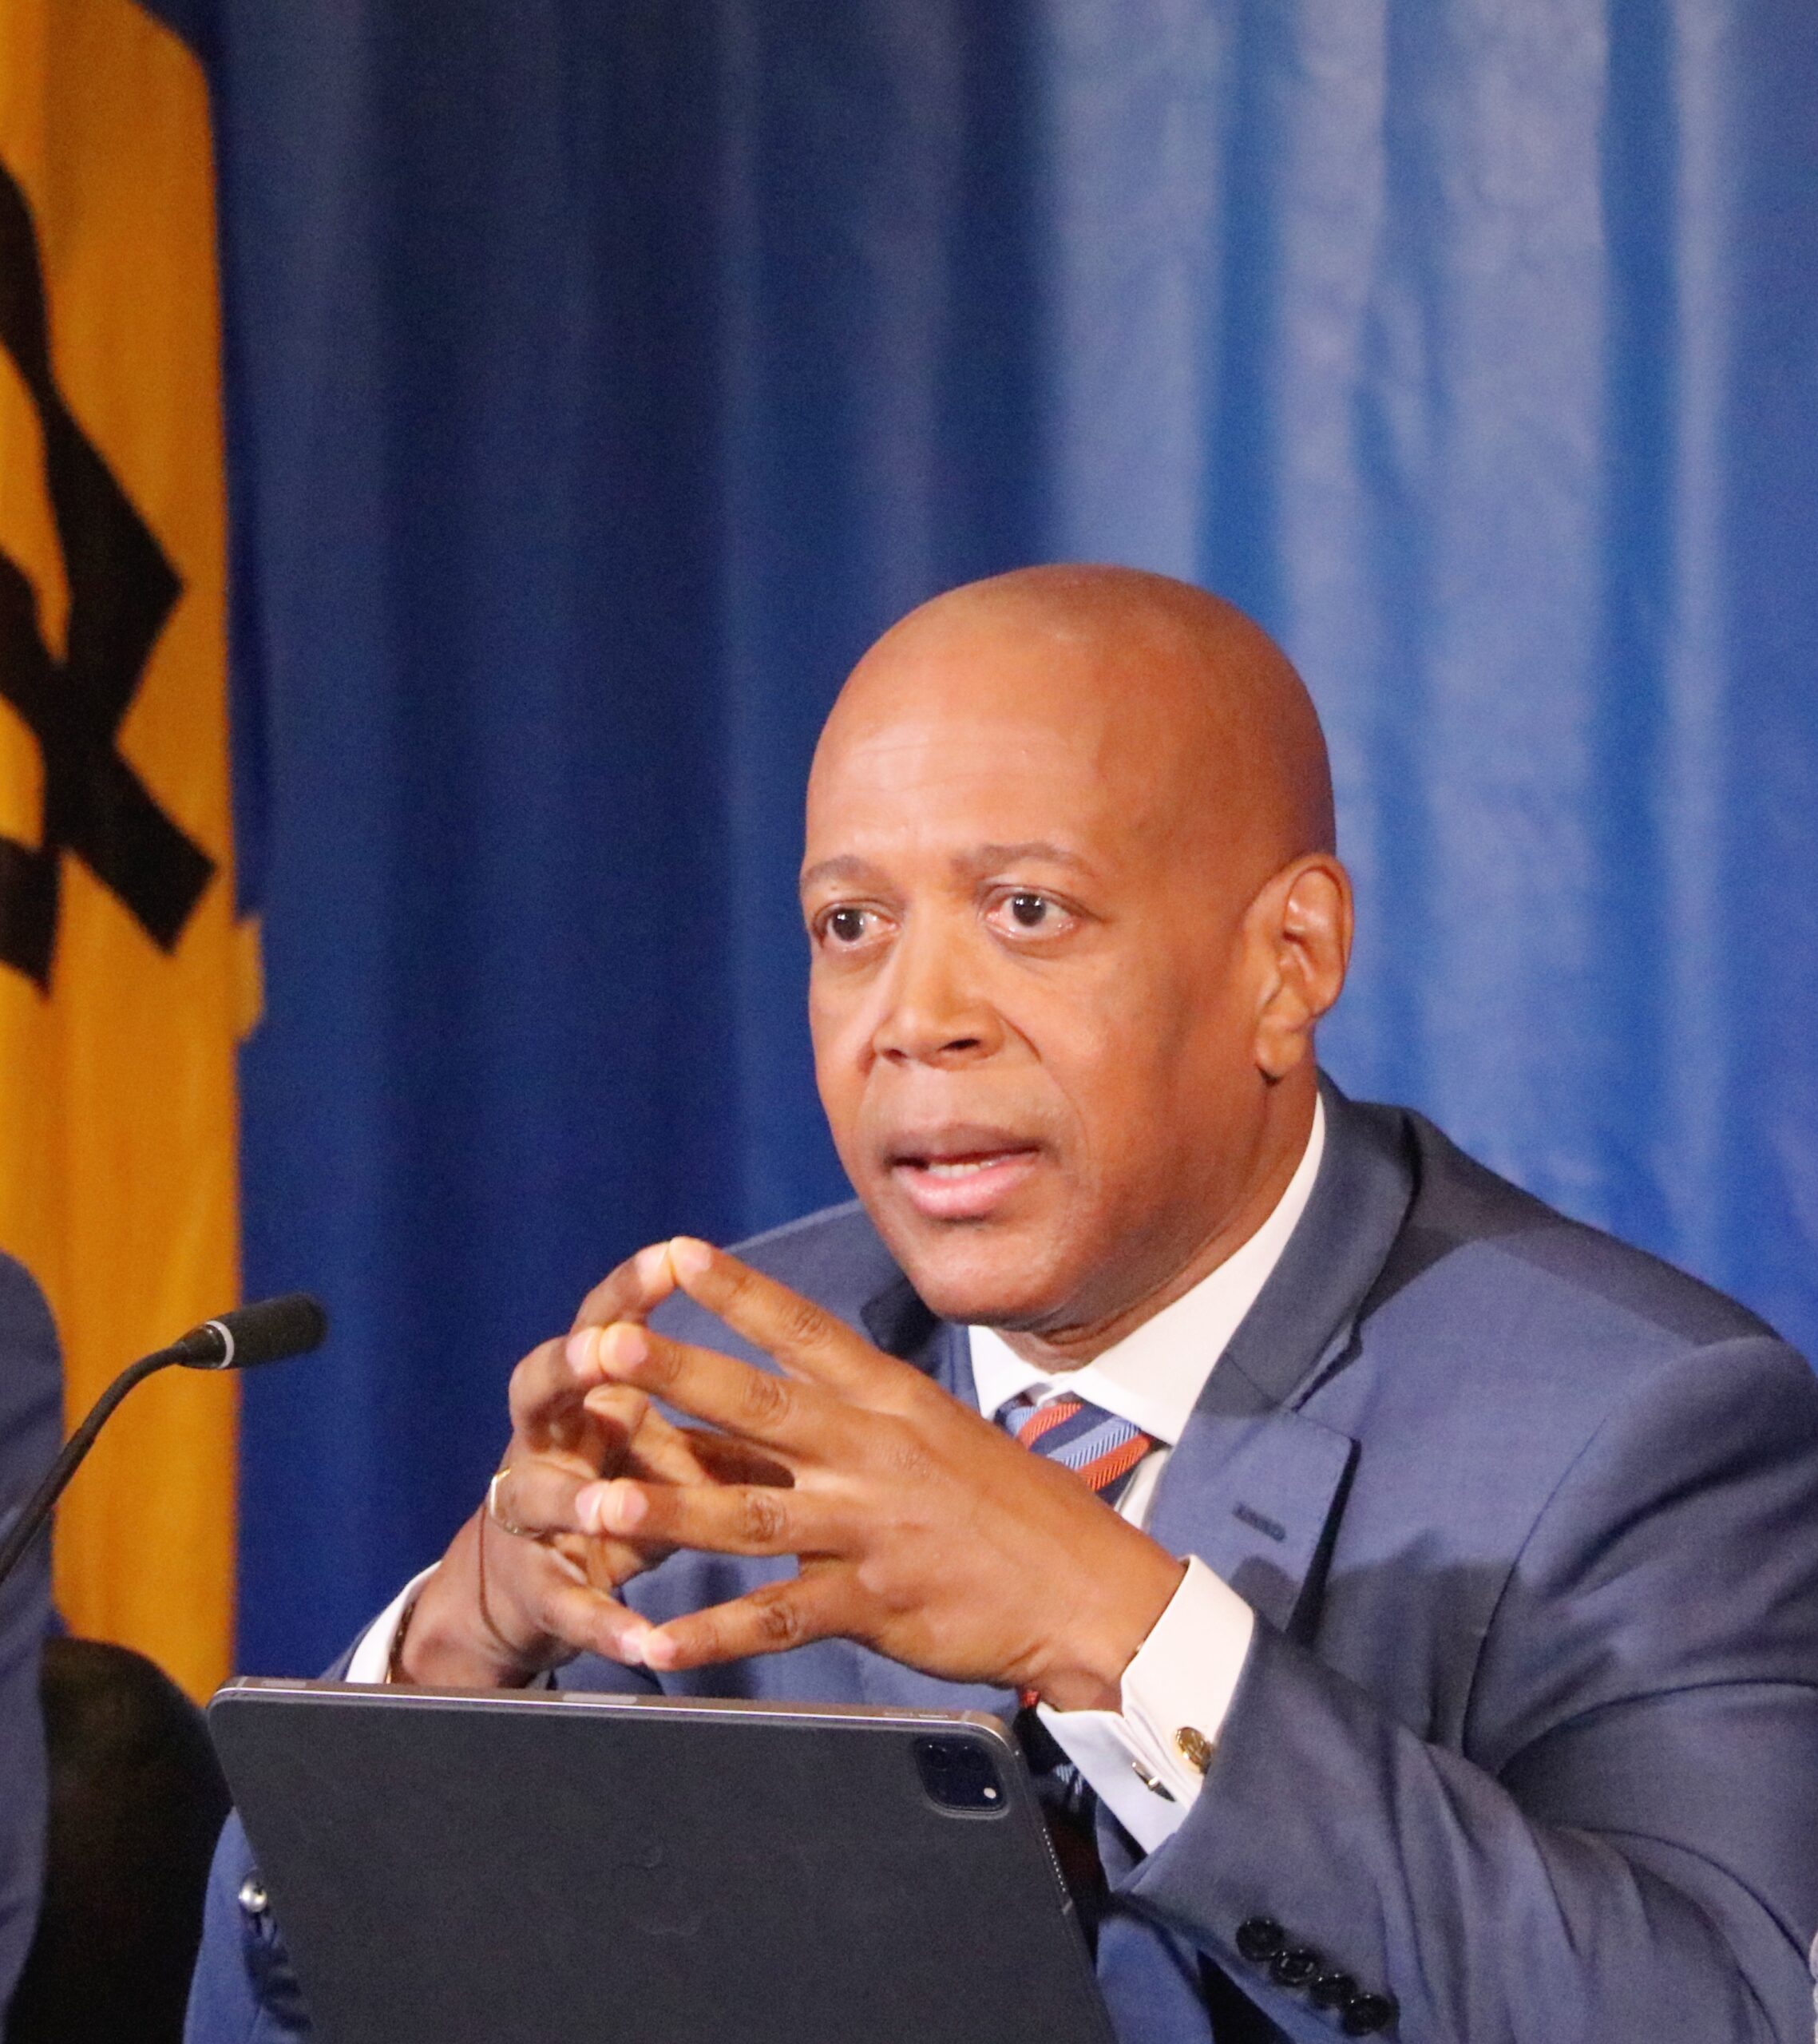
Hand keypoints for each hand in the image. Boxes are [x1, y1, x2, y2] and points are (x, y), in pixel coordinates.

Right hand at [399, 1244, 782, 1686]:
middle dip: (570, 1366)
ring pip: (538, 1497)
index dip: (632, 1291)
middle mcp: (547, 1441)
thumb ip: (721, 1413)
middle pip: (540, 1387)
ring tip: (602, 1504)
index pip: (604, 1324)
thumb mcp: (668, 1447)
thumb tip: (819, 1368)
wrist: (539, 1587)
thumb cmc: (626, 1492)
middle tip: (602, 1350)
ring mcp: (531, 1517)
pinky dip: (602, 1622)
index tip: (672, 1253)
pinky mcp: (537, 1592)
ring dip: (572, 1498)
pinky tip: (640, 1640)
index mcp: (589, 1395)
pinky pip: (566, 1605)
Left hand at [578, 1238, 1186, 1709]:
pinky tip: (655, 1644)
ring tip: (598, 1500)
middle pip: (760, 1407)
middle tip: (599, 1347)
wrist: (1087, 1592)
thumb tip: (772, 1393)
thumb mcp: (940, 1436)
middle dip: (675, 1375)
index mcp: (893, 1403)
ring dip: (671, 1510)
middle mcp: (875, 1454)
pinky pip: (779, 1619)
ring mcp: (872, 1529)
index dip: (738, 1291)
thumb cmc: (1012, 1509)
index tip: (673, 1252)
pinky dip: (715, 1634)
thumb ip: (856, 1418)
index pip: (806, 1331)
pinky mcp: (874, 1602)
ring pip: (753, 1515)